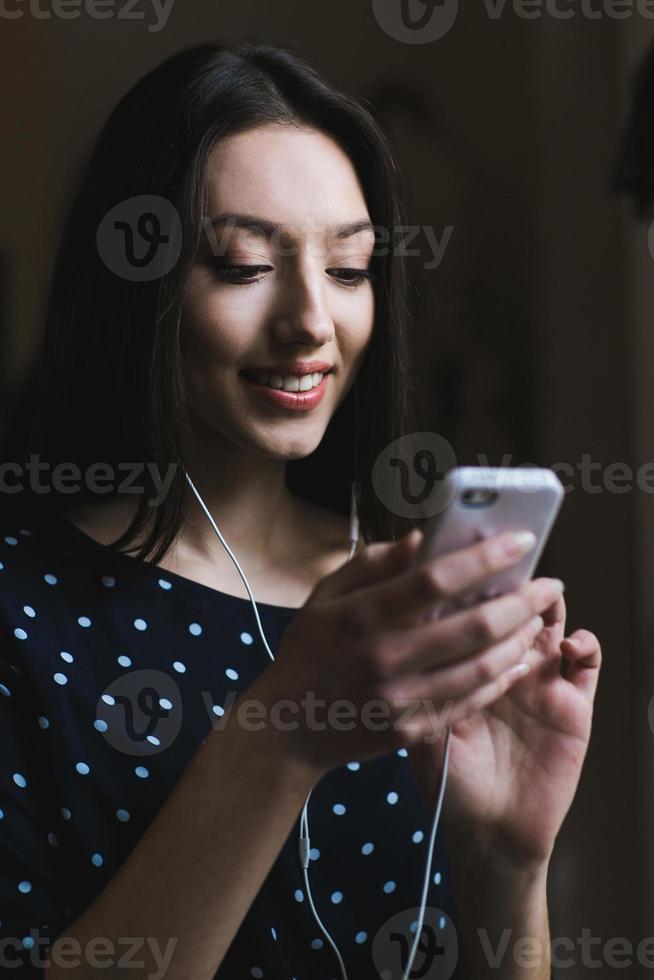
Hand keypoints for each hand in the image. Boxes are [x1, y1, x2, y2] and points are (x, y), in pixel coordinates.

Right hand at [239, 527, 564, 779]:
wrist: (289, 726)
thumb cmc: (310, 649)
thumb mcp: (327, 595)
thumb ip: (373, 564)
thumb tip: (422, 539)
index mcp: (363, 615)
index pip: (436, 579)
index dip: (485, 557)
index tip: (521, 541)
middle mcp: (385, 657)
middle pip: (472, 625)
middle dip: (522, 601)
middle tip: (550, 585)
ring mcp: (401, 698)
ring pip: (480, 667)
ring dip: (519, 640)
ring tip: (539, 620)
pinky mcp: (411, 729)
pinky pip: (469, 701)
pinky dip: (500, 678)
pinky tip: (517, 660)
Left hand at [406, 549, 600, 870]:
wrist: (489, 833)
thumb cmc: (448, 781)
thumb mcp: (420, 727)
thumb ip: (414, 678)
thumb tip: (401, 628)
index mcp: (465, 665)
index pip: (468, 611)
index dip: (468, 584)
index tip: (462, 555)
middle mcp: (503, 665)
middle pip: (509, 609)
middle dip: (508, 583)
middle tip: (508, 559)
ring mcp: (540, 681)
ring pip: (549, 625)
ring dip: (547, 604)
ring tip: (541, 591)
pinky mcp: (573, 703)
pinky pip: (588, 663)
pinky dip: (584, 643)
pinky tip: (568, 642)